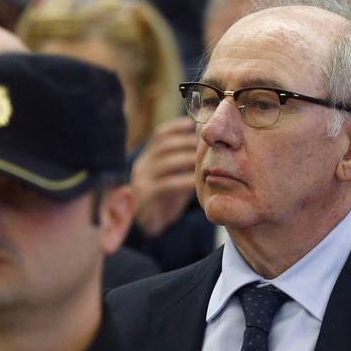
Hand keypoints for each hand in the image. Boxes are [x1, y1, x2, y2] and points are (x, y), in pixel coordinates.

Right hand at [130, 117, 198, 236]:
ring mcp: (142, 180)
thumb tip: (206, 147)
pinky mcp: (146, 196)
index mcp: (148, 158)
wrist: (146, 225)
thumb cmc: (165, 200)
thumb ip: (183, 164)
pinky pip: (167, 185)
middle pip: (164, 145)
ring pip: (166, 163)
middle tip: (209, 145)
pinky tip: (198, 182)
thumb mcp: (172, 178)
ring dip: (189, 159)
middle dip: (187, 142)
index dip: (176, 127)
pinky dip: (185, 181)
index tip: (193, 124)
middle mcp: (142, 165)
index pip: (159, 135)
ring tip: (207, 161)